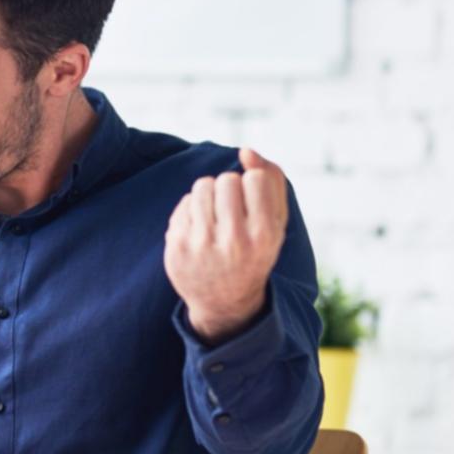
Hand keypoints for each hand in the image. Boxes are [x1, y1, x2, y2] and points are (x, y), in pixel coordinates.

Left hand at [163, 147, 289, 342]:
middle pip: (227, 180)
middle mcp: (233, 242)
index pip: (255, 178)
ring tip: (216, 216)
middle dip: (230, 188)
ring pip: (202, 186)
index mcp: (264, 236)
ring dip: (209, 194)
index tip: (252, 204)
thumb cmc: (254, 252)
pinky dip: (193, 210)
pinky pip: (184, 203)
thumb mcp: (276, 223)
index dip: (253, 185)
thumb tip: (246, 150)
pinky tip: (200, 230)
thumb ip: (272, 181)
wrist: (224, 303)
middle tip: (232, 211)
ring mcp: (201, 245)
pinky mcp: (177, 247)